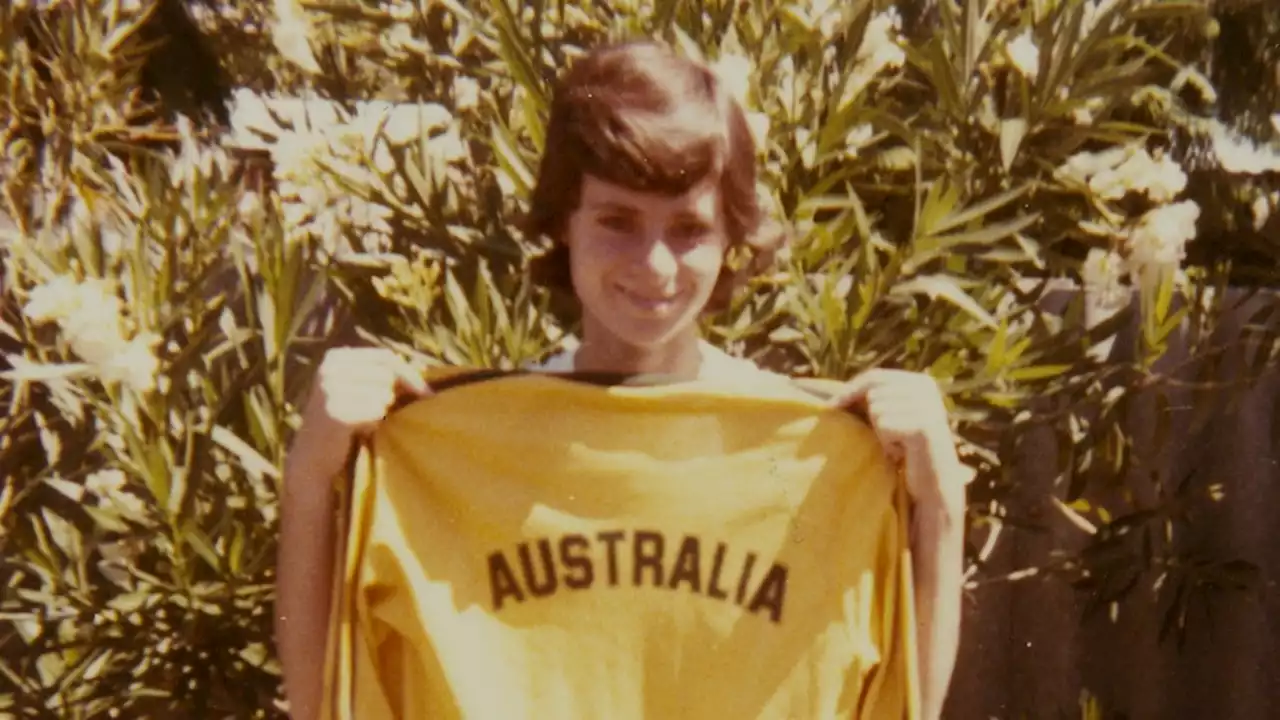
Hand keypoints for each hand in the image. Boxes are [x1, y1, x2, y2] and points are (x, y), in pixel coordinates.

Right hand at [299, 347, 429, 444]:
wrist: (312, 454)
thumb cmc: (343, 418)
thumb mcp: (357, 387)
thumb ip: (383, 374)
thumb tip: (422, 370)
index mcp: (335, 357)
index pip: (385, 356)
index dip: (409, 374)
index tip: (426, 392)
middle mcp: (330, 369)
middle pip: (387, 375)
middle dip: (392, 396)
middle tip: (376, 412)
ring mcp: (330, 390)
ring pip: (384, 395)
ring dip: (379, 411)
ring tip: (360, 420)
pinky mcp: (335, 412)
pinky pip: (376, 412)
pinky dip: (373, 423)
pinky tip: (357, 429)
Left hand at [831, 369, 965, 509]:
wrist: (935, 483)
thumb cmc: (908, 450)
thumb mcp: (894, 416)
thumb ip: (874, 398)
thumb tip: (833, 395)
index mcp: (922, 381)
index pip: (875, 376)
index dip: (850, 390)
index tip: (830, 405)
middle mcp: (927, 388)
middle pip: (872, 392)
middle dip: (869, 416)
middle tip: (887, 437)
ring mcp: (927, 405)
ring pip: (876, 409)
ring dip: (881, 433)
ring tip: (899, 445)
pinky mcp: (923, 425)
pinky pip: (884, 425)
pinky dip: (887, 442)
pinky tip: (903, 452)